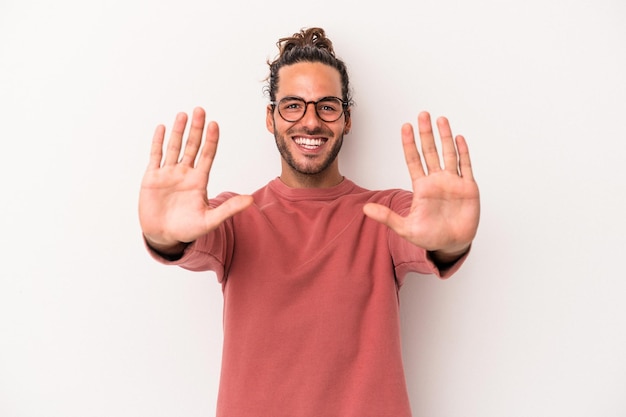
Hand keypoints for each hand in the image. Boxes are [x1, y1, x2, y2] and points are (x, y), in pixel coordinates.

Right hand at [138, 107, 252, 253]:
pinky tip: (162, 128)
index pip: (207, 155)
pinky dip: (158, 142)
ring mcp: (168, 174)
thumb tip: (250, 200)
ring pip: (174, 147)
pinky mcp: (152, 178)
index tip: (215, 124)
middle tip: (200, 110)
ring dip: (178, 131)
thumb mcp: (210, 220)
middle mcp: (185, 173)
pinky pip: (155, 156)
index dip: (211, 140)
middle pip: (192, 146)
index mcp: (199, 181)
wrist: (164, 237)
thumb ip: (229, 209)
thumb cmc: (187, 229)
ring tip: (183, 115)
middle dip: (196, 129)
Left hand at [363, 111, 479, 258]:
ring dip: (445, 137)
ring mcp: (453, 182)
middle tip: (422, 115)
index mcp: (421, 187)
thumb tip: (365, 209)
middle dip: (426, 134)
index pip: (413, 160)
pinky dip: (463, 152)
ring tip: (441, 119)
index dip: (409, 144)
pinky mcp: (468, 188)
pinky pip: (465, 166)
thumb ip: (387, 217)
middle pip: (430, 151)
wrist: (452, 245)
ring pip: (448, 154)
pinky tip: (459, 138)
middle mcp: (436, 180)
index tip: (405, 127)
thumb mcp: (405, 228)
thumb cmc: (429, 236)